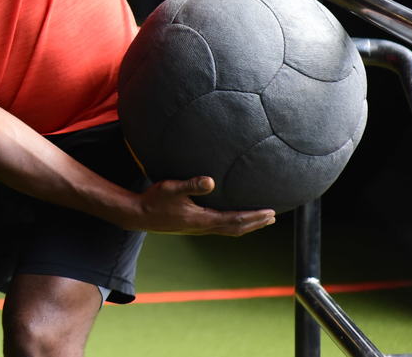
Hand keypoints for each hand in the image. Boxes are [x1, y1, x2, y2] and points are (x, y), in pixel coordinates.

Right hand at [131, 176, 275, 235]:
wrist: (139, 215)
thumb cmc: (154, 200)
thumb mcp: (171, 188)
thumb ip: (192, 184)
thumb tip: (212, 181)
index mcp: (203, 219)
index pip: (235, 220)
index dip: (254, 217)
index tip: (270, 213)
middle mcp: (204, 228)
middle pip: (237, 229)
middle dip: (256, 223)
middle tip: (272, 218)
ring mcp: (199, 229)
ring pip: (229, 230)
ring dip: (247, 226)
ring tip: (259, 220)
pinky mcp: (194, 227)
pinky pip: (220, 228)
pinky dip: (233, 225)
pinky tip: (232, 219)